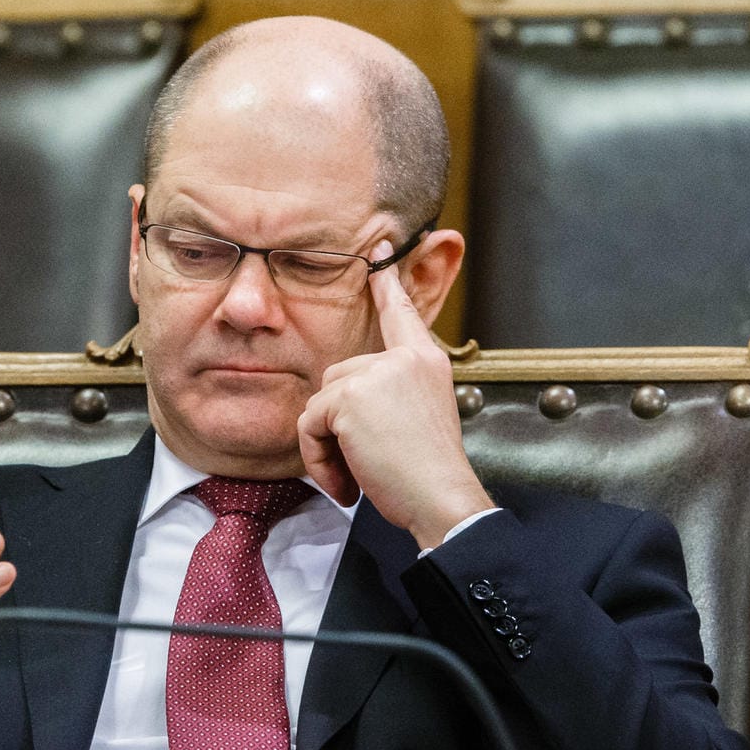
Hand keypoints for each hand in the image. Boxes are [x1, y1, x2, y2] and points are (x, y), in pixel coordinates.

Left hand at [297, 241, 493, 550]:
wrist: (440, 497)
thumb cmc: (429, 473)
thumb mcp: (418, 417)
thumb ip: (390, 393)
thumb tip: (343, 396)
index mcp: (426, 361)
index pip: (401, 313)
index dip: (387, 284)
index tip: (378, 252)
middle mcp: (404, 359)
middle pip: (338, 376)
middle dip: (337, 423)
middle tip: (361, 465)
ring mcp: (377, 374)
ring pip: (320, 402)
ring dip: (327, 444)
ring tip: (356, 475)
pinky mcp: (350, 397)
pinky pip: (309, 423)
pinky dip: (318, 457)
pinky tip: (348, 480)